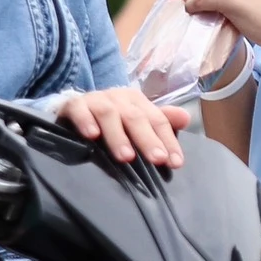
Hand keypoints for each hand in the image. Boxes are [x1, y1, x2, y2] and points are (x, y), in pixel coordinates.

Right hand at [55, 86, 187, 166]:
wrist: (74, 108)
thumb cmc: (112, 119)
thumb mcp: (137, 120)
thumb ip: (161, 122)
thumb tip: (186, 118)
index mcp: (138, 102)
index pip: (158, 121)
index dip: (168, 140)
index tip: (175, 162)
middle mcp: (119, 98)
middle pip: (136, 118)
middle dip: (147, 140)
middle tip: (157, 159)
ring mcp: (96, 100)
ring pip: (109, 115)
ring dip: (118, 136)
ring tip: (126, 157)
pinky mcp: (74, 104)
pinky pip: (79, 110)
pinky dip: (85, 121)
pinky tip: (91, 135)